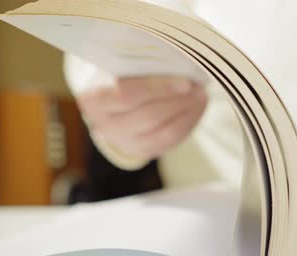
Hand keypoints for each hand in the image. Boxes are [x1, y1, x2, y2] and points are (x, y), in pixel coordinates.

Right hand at [76, 76, 207, 159]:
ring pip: (165, 132)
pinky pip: (172, 141)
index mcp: (94, 99)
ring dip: (188, 112)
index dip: (158, 88)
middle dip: (179, 101)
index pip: (127, 94)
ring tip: (202, 95)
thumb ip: (143, 64)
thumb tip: (181, 63)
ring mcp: (125, 142)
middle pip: (149, 116)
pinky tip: (198, 107)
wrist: (110, 104)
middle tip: (199, 87)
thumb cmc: (118, 75)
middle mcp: (105, 125)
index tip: (185, 80)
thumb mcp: (120, 66)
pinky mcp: (144, 151)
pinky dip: (189, 122)